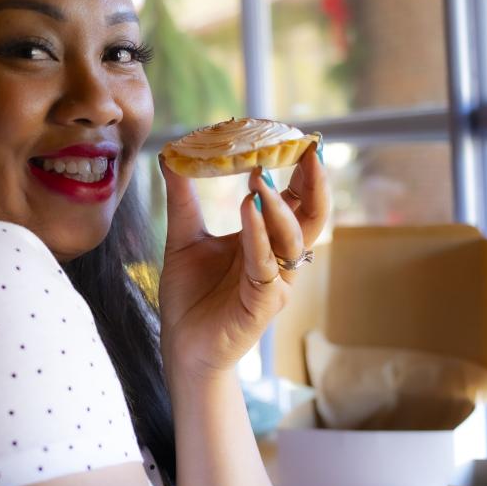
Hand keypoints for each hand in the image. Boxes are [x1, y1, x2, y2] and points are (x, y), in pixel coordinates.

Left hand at [156, 141, 329, 380]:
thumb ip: (183, 198)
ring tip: (260, 175)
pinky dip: (258, 233)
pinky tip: (247, 207)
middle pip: (312, 217)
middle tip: (306, 149)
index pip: (296, 200)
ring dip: (278, 204)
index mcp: (266, 240)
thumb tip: (173, 156)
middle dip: (313, 183)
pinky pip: (266, 264)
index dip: (302, 172)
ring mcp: (275, 282)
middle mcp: (279, 259)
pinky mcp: (262, 304)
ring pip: (291, 238)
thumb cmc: (189, 296)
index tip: (299, 139)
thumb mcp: (183, 236)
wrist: (182, 346)